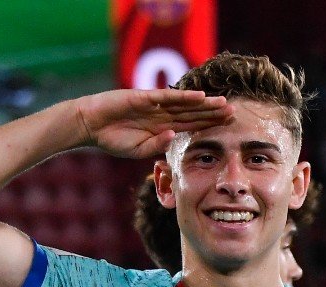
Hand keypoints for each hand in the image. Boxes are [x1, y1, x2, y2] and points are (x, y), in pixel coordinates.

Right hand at [72, 89, 232, 158]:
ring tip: (224, 104)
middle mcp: (162, 115)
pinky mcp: (145, 98)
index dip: (208, 126)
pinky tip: (200, 97)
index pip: (190, 127)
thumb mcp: (138, 150)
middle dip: (213, 114)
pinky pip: (168, 97)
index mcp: (162, 129)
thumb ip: (156, 146)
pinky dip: (184, 97)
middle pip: (193, 114)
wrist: (90, 125)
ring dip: (205, 104)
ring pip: (185, 105)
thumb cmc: (112, 140)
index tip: (227, 128)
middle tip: (234, 113)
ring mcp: (155, 105)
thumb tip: (172, 137)